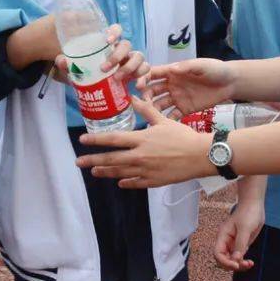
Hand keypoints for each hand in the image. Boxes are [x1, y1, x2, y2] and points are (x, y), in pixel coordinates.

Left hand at [52, 24, 149, 85]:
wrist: (94, 87)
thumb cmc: (85, 71)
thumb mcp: (75, 68)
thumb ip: (66, 63)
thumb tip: (62, 61)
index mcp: (108, 43)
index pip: (116, 29)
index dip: (115, 32)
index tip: (107, 41)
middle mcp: (121, 50)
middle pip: (127, 45)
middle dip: (118, 55)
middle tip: (104, 69)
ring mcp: (130, 61)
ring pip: (139, 56)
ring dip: (130, 67)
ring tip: (117, 79)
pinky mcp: (136, 73)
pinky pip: (145, 71)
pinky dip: (142, 77)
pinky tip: (136, 86)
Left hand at [76, 96, 212, 187]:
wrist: (201, 156)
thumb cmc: (183, 136)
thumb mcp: (163, 120)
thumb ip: (146, 110)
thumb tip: (133, 97)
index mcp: (141, 139)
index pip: (113, 139)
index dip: (96, 140)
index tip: (82, 141)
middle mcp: (140, 156)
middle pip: (112, 159)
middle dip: (93, 160)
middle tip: (78, 162)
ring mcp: (146, 170)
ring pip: (120, 173)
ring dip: (105, 172)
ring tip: (94, 172)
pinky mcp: (155, 181)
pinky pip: (136, 183)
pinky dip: (126, 183)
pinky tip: (119, 182)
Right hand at [137, 58, 237, 114]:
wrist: (231, 83)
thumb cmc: (215, 69)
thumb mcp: (202, 65)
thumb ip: (188, 67)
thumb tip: (173, 68)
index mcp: (173, 72)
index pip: (153, 74)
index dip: (144, 78)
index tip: (138, 86)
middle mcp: (171, 85)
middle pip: (153, 90)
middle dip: (146, 96)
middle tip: (142, 104)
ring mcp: (177, 98)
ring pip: (159, 104)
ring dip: (152, 109)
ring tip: (148, 116)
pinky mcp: (185, 109)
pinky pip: (172, 115)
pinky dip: (166, 120)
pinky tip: (162, 127)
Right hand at [214, 199, 263, 270]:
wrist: (254, 205)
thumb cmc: (248, 213)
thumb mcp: (245, 229)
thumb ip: (240, 244)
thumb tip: (236, 259)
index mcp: (223, 236)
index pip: (218, 253)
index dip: (225, 261)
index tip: (236, 264)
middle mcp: (226, 241)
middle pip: (224, 259)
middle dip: (233, 265)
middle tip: (244, 265)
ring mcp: (234, 243)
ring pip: (232, 260)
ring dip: (239, 265)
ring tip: (249, 264)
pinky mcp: (241, 244)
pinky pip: (239, 257)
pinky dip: (244, 262)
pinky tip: (250, 262)